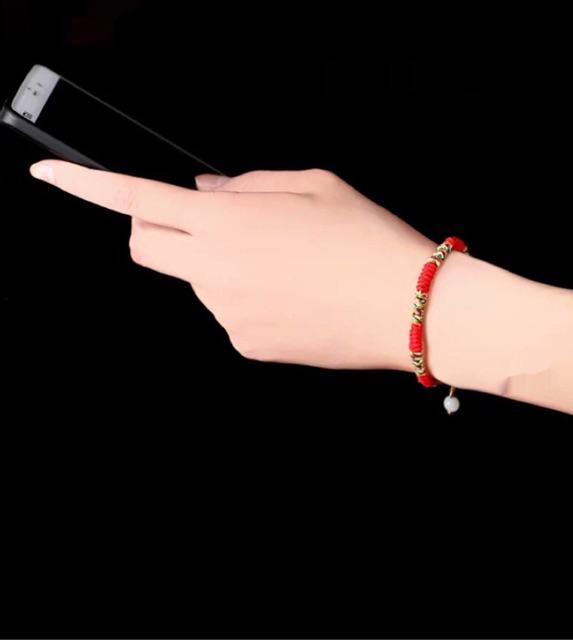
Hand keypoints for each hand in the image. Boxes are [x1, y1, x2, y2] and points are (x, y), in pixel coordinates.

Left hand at [29, 162, 435, 369]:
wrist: (410, 308)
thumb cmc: (368, 241)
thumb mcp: (313, 184)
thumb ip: (245, 184)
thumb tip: (203, 191)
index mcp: (229, 222)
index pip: (138, 200)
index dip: (86, 185)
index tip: (50, 174)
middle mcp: (216, 273)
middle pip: (146, 248)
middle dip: (156, 229)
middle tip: (204, 222)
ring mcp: (228, 315)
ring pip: (195, 281)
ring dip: (217, 264)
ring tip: (280, 264)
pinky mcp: (247, 344)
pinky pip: (227, 312)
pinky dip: (244, 297)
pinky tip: (289, 294)